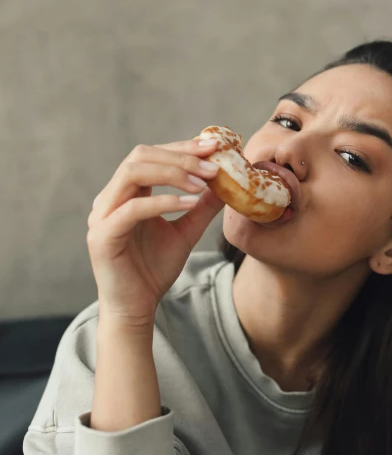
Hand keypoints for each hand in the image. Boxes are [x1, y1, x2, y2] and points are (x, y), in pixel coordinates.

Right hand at [86, 138, 223, 329]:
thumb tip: (227, 184)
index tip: (214, 146)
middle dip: (180, 156)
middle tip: (213, 164)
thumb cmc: (154, 270)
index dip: (182, 147)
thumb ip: (202, 207)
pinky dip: (163, 201)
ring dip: (172, 173)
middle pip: (141, 156)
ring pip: (132, 173)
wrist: (136, 308)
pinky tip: (191, 202)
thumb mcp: (186, 232)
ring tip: (204, 182)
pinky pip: (133, 208)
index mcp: (126, 192)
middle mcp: (110, 198)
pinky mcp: (102, 235)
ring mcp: (102, 214)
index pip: (152, 155)